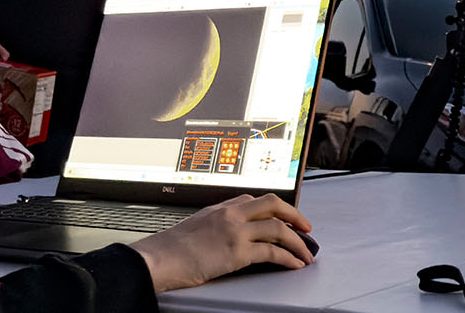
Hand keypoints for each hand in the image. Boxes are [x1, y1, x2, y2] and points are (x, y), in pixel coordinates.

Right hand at [129, 194, 314, 291]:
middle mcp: (231, 214)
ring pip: (278, 228)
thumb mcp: (196, 226)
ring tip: (306, 253)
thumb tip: (227, 236)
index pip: (255, 200)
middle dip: (295, 215)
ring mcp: (236, 231)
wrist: (159, 258)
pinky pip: (272, 253)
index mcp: (221, 207)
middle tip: (306, 227)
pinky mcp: (237, 252)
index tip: (285, 216)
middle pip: (274, 204)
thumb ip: (216, 225)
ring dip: (297, 242)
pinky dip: (288, 258)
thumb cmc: (171, 248)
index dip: (275, 208)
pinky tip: (294, 264)